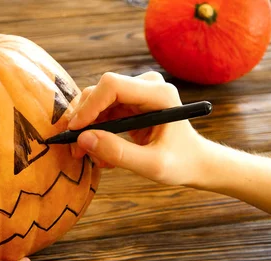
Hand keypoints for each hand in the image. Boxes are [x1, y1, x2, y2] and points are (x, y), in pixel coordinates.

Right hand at [68, 71, 209, 186]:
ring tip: (89, 156)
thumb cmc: (181, 163)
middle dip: (83, 120)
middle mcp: (147, 85)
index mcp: (159, 94)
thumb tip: (82, 139)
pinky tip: (102, 152)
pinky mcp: (130, 102)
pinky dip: (95, 131)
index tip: (75, 132)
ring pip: (96, 102)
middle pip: (100, 91)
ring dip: (87, 129)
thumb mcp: (151, 165)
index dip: (89, 106)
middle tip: (76, 150)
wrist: (194, 161)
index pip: (112, 86)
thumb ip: (117, 152)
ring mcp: (137, 92)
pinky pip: (101, 111)